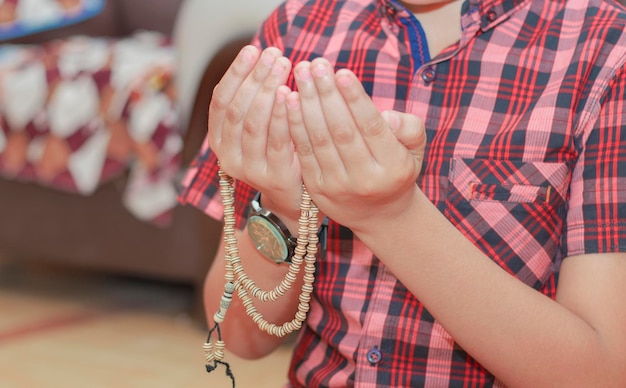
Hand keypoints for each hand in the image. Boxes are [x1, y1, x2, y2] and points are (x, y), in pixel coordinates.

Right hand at [208, 45, 302, 217]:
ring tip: (283, 67)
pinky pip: (276, 141)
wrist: (294, 196)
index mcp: (220, 140)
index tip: (252, 49)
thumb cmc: (279, 151)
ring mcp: (249, 169)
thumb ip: (255, 101)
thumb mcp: (260, 128)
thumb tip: (263, 56)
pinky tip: (291, 94)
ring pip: (253, 124)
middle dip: (255, 78)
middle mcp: (228, 156)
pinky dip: (282, 115)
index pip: (220, 101)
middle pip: (237, 109)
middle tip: (274, 54)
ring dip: (267, 91)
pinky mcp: (273, 177)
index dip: (235, 73)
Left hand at [285, 58, 426, 231]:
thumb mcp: (415, 150)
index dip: (355, 99)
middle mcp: (365, 179)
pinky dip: (294, 125)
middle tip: (315, 64)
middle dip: (326, 95)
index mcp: (393, 166)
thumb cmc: (397, 169)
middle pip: (342, 131)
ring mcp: (338, 186)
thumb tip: (388, 116)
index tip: (342, 72)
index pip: (372, 127)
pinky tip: (288, 100)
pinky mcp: (317, 189)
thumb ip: (410, 129)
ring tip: (300, 75)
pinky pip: (303, 152)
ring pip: (320, 140)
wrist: (380, 215)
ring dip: (306, 104)